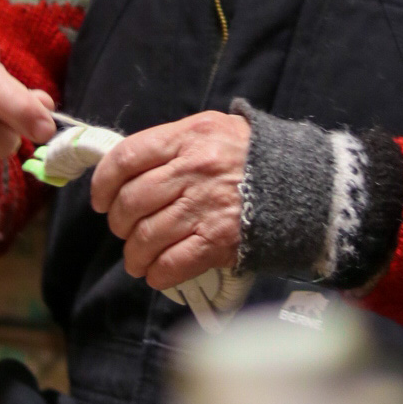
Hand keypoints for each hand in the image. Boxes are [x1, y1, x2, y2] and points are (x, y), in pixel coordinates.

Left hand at [90, 112, 249, 290]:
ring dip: (134, 255)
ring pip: (146, 237)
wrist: (302, 183)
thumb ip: (172, 144)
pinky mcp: (219, 240)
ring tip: (137, 259)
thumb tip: (128, 169)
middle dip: (119, 223)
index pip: (126, 158)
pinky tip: (156, 274)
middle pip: (131, 202)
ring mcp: (205, 207)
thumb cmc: (251, 154)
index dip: (103, 183)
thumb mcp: (212, 129)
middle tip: (124, 230)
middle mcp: (193, 170)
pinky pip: (172, 263)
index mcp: (187, 137)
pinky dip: (156, 274)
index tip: (100, 200)